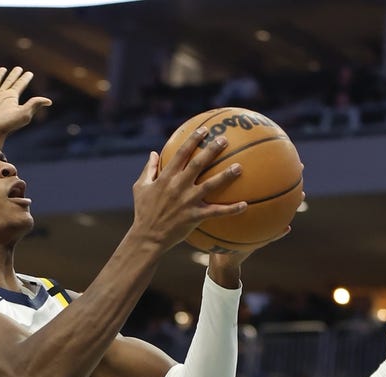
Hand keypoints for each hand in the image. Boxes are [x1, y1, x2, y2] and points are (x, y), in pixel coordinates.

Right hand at [0, 66, 51, 146]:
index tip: (29, 73)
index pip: (20, 85)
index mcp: (11, 99)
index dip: (25, 79)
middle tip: (18, 68)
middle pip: (9, 83)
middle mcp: (1, 97)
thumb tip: (49, 101)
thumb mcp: (23, 114)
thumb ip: (34, 105)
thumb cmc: (5, 125)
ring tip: (3, 69)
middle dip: (14, 75)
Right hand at [129, 128, 246, 250]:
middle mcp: (178, 186)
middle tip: (225, 140)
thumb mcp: (140, 188)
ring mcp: (187, 201)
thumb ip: (148, 170)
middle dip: (212, 150)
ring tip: (239, 167)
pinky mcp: (194, 216)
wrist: (147, 237)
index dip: (193, 140)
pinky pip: (216, 212)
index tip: (204, 129)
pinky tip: (245, 205)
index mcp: (166, 177)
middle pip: (198, 164)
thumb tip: (153, 153)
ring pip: (210, 185)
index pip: (181, 153)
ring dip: (226, 176)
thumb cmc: (143, 212)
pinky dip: (231, 209)